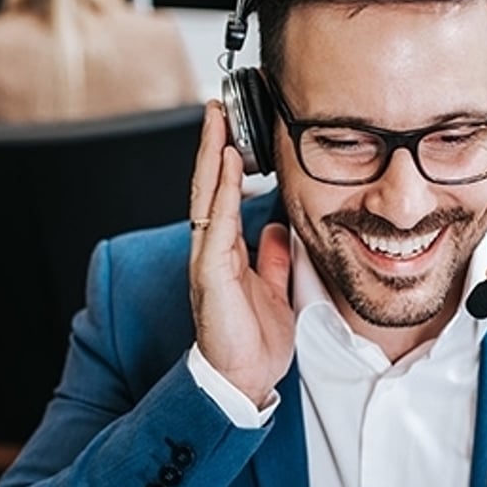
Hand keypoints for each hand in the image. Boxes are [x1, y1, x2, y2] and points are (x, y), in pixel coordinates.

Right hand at [188, 101, 294, 407]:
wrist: (245, 379)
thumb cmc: (255, 339)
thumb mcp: (274, 289)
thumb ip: (273, 259)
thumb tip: (279, 229)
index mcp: (226, 253)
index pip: (223, 197)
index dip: (227, 163)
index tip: (234, 130)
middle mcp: (212, 251)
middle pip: (209, 188)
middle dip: (212, 146)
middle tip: (217, 107)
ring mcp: (208, 261)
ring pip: (206, 198)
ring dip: (212, 158)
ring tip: (217, 121)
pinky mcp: (209, 275)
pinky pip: (215, 226)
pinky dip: (221, 193)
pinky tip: (227, 165)